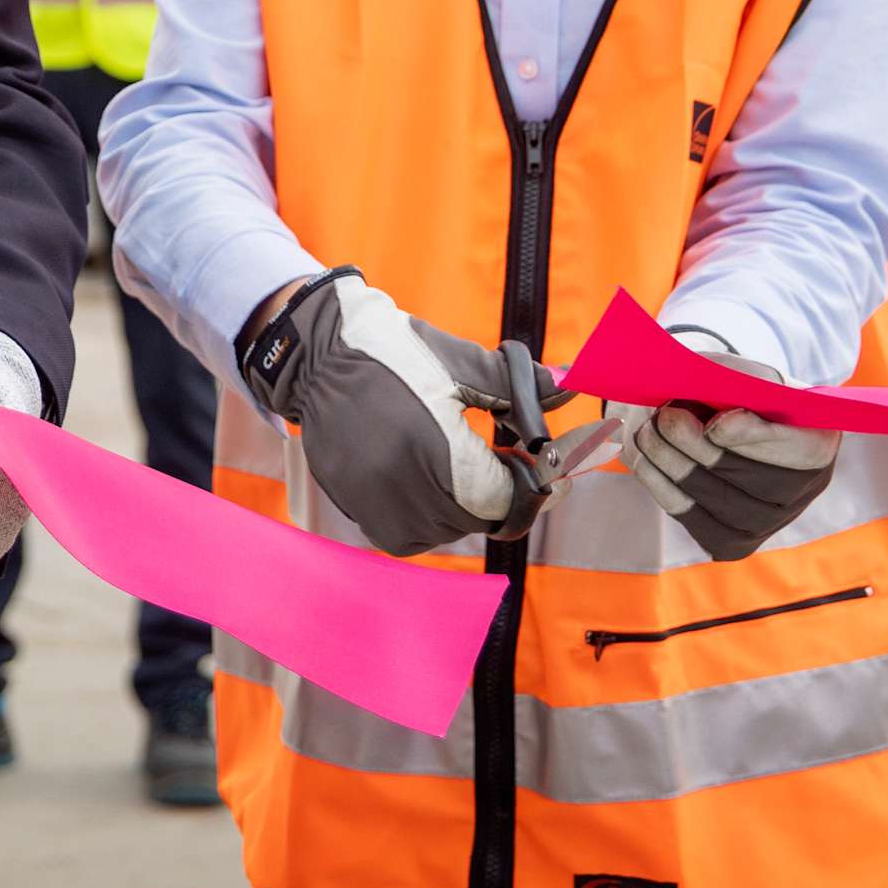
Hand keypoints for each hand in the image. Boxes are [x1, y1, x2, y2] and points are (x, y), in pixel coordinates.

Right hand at [234, 269, 520, 555]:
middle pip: (474, 519)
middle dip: (499, 495)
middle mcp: (399, 480)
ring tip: (464, 470)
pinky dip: (426, 521)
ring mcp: (371, 498)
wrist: (318, 353)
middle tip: (506, 465)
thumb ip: (517, 385)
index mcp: (433, 443)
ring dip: (463, 509)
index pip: (500, 498)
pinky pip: (405, 536)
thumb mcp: (460, 362)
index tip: (538, 468)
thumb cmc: (394, 352)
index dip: (530, 487)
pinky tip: (430, 486)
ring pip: (441, 533)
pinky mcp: (352, 504)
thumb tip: (570, 385)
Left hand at [605, 333, 842, 561]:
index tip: (716, 422)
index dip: (756, 438)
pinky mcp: (733, 542)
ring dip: (673, 466)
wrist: (725, 424)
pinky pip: (695, 519)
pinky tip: (644, 459)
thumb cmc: (737, 393)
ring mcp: (770, 523)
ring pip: (719, 503)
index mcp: (819, 442)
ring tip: (647, 433)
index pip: (799, 449)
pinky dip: (662, 486)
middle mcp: (804, 490)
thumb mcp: (740, 374)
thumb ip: (728, 377)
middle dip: (700, 448)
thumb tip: (693, 390)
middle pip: (753, 481)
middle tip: (664, 417)